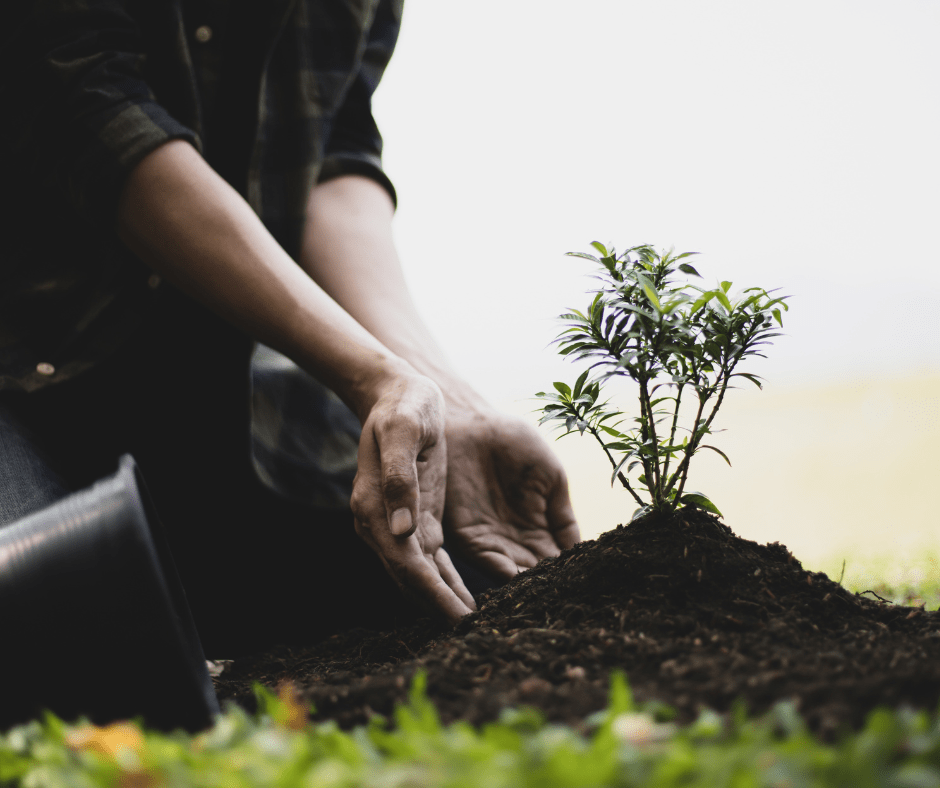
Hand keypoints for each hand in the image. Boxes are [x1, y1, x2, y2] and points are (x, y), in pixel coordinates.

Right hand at [350, 370, 474, 622]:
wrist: (396, 393)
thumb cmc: (401, 408)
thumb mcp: (402, 432)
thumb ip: (399, 478)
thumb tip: (401, 531)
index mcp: (373, 506)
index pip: (404, 562)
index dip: (432, 592)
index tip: (458, 615)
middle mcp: (380, 523)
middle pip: (410, 577)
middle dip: (439, 605)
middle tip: (474, 631)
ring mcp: (398, 523)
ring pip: (420, 574)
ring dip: (443, 599)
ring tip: (474, 622)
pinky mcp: (417, 518)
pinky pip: (431, 559)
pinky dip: (446, 580)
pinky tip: (466, 598)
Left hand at [442, 408, 579, 579]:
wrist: (472, 424)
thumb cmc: (515, 443)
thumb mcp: (552, 478)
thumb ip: (564, 516)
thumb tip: (580, 552)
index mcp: (538, 525)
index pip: (556, 557)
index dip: (569, 571)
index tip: (585, 584)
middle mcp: (515, 538)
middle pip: (536, 572)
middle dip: (549, 586)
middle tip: (565, 597)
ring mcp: (491, 539)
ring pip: (515, 573)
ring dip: (529, 585)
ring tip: (546, 594)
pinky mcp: (467, 536)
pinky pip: (488, 562)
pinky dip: (505, 575)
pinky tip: (522, 581)